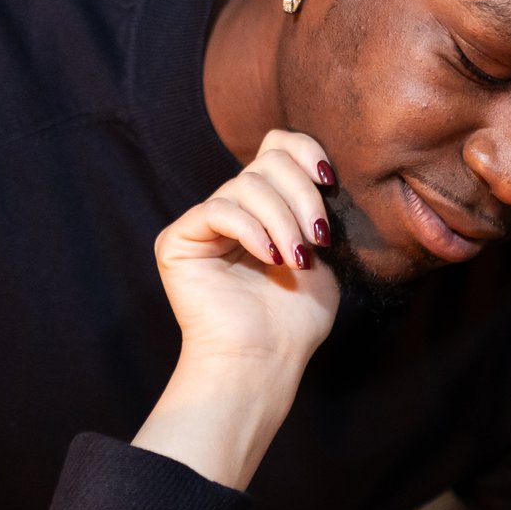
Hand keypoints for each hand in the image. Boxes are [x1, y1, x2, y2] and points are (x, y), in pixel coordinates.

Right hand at [135, 131, 340, 488]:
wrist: (264, 362)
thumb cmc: (294, 321)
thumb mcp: (321, 254)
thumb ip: (317, 211)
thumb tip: (323, 173)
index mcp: (265, 207)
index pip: (277, 147)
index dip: (304, 151)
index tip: (331, 181)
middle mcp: (233, 208)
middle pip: (267, 162)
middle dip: (302, 197)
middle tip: (318, 239)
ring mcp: (204, 224)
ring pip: (247, 184)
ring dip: (283, 221)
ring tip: (297, 261)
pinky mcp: (178, 240)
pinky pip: (219, 209)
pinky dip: (251, 229)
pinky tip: (270, 257)